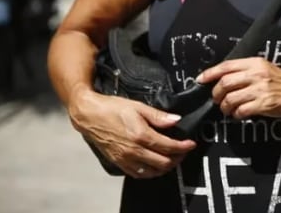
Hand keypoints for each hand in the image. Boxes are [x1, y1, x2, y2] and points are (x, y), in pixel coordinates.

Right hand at [69, 88, 195, 178]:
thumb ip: (158, 116)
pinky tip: (154, 165)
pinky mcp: (118, 162)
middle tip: (183, 150)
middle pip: (163, 162)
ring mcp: (125, 159)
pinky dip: (149, 172)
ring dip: (165, 167)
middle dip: (177, 158)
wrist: (89, 115)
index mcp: (141, 135)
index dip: (183, 147)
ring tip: (172, 158)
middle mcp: (133, 151)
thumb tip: (176, 120)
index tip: (191, 144)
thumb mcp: (138, 107)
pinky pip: (137, 174)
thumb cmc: (112, 108)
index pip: (169, 147)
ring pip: (151, 172)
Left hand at [198, 56, 280, 118]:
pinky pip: (241, 111)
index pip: (227, 66)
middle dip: (216, 94)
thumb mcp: (264, 68)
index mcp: (255, 63)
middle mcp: (256, 74)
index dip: (210, 73)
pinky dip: (236, 114)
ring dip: (225, 107)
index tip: (200, 80)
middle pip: (225, 83)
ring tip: (228, 109)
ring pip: (230, 99)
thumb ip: (245, 70)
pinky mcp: (263, 104)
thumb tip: (221, 78)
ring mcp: (260, 89)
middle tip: (217, 99)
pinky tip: (239, 114)